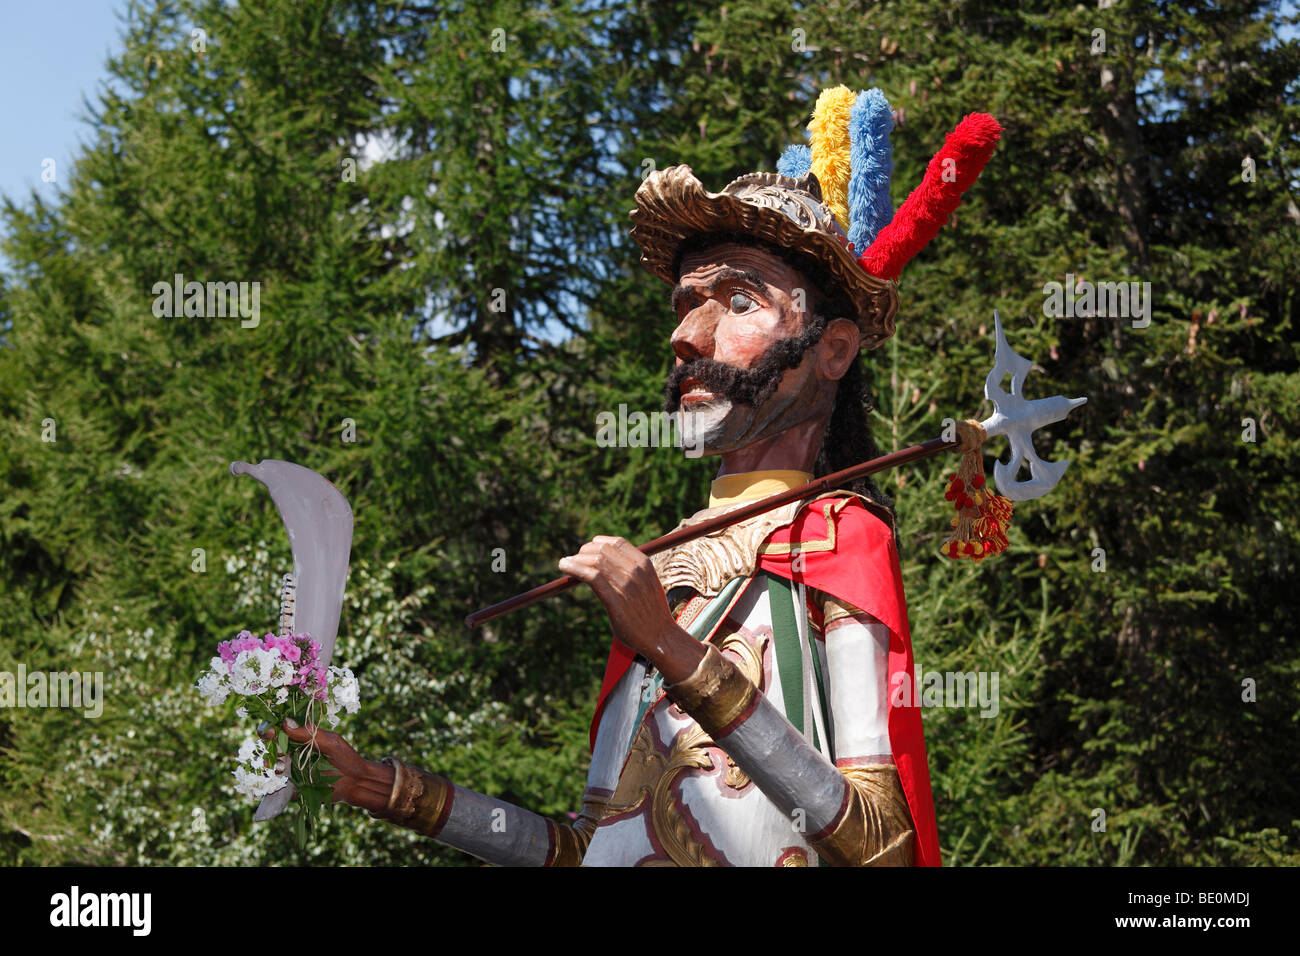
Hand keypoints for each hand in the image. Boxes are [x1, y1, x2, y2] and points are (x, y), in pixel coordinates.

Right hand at [267, 718, 395, 814]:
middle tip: (280, 751)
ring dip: (270, 765)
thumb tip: (285, 722)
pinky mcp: (293, 788)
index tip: (269, 731)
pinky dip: (272, 786)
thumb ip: (308, 733)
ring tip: (280, 767)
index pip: (279, 731)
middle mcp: (292, 754)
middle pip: (271, 748)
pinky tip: (276, 783)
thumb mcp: (329, 742)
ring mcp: (291, 771)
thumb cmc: (345, 757)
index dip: (270, 729)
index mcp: (300, 739)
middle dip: (270, 748)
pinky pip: (277, 788)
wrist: (355, 782)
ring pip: (271, 767)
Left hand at [558, 535, 703, 682]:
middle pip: (603, 549)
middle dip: (584, 552)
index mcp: (644, 564)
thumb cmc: (651, 613)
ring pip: (595, 561)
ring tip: (565, 564)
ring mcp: (626, 584)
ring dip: (575, 560)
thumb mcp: (648, 585)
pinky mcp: (615, 600)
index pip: (616, 542)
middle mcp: (635, 570)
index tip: (588, 550)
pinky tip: (565, 567)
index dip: (598, 543)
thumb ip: (632, 572)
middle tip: (574, 560)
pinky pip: (592, 577)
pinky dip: (575, 568)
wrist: (661, 637)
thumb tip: (608, 564)